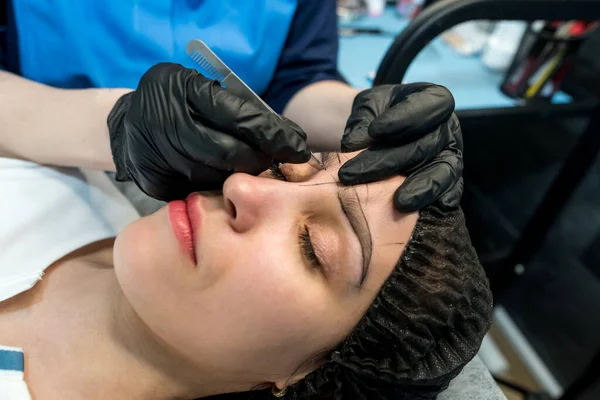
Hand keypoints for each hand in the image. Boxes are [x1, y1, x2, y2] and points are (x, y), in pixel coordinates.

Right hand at [107, 62, 309, 200]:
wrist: (126, 126)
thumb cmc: (172, 99)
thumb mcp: (197, 85)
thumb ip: (233, 104)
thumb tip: (281, 132)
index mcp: (182, 92)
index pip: (240, 118)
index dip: (273, 134)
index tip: (298, 145)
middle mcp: (169, 125)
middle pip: (231, 154)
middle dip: (262, 158)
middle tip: (280, 158)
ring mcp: (160, 158)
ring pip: (219, 176)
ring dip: (243, 174)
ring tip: (254, 164)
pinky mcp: (158, 184)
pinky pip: (202, 189)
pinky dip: (220, 183)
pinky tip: (226, 175)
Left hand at [338, 83, 462, 212]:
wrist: (377, 134)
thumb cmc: (375, 115)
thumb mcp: (366, 106)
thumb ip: (362, 120)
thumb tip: (352, 145)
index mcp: (434, 100)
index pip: (431, 106)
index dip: (405, 118)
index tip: (374, 131)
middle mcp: (448, 128)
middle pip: (425, 146)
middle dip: (387, 162)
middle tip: (349, 174)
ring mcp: (451, 155)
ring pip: (443, 172)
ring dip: (420, 188)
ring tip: (398, 203)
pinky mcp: (450, 181)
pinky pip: (451, 192)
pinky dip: (438, 200)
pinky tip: (421, 209)